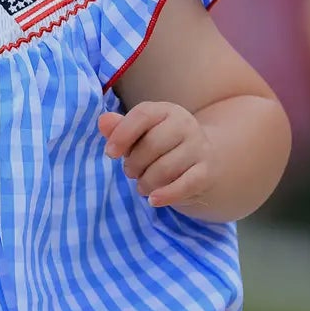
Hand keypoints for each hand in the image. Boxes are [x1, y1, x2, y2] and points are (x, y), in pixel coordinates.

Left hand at [98, 102, 215, 212]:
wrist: (204, 157)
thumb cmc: (162, 144)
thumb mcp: (141, 133)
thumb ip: (120, 128)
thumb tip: (103, 122)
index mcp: (166, 111)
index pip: (143, 115)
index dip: (122, 135)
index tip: (110, 154)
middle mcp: (185, 125)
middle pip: (152, 145)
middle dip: (134, 164)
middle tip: (130, 172)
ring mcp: (198, 148)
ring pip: (165, 168)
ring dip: (146, 182)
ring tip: (142, 185)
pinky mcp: (206, 172)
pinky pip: (185, 185)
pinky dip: (166, 195)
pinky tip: (153, 200)